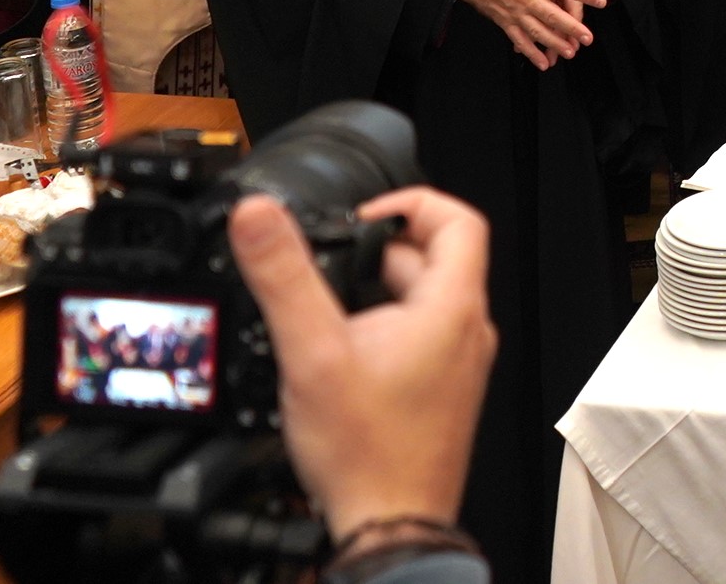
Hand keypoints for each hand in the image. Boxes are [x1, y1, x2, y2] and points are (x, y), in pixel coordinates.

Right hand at [230, 188, 495, 541]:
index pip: (459, 219)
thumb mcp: (311, 352)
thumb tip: (259, 216)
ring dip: (376, 292)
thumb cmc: (366, 453)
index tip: (363, 213)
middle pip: (435, 259)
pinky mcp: (441, 390)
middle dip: (377, 252)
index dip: (411, 202)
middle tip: (329, 266)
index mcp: (452, 308)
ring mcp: (458, 363)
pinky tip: (338, 353)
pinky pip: (417, 337)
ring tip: (326, 311)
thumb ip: (284, 277)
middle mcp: (466, 332)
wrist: (389, 523)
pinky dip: (380, 328)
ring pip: (422, 301)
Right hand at [458, 0, 604, 68]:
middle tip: (587, 38)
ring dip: (554, 43)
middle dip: (571, 28)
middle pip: (553, 15)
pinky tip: (543, 63)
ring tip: (571, 52)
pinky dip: (531, 53)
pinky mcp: (505, 22)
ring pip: (538, 32)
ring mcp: (515, 13)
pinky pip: (519, 40)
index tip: (601, 1)